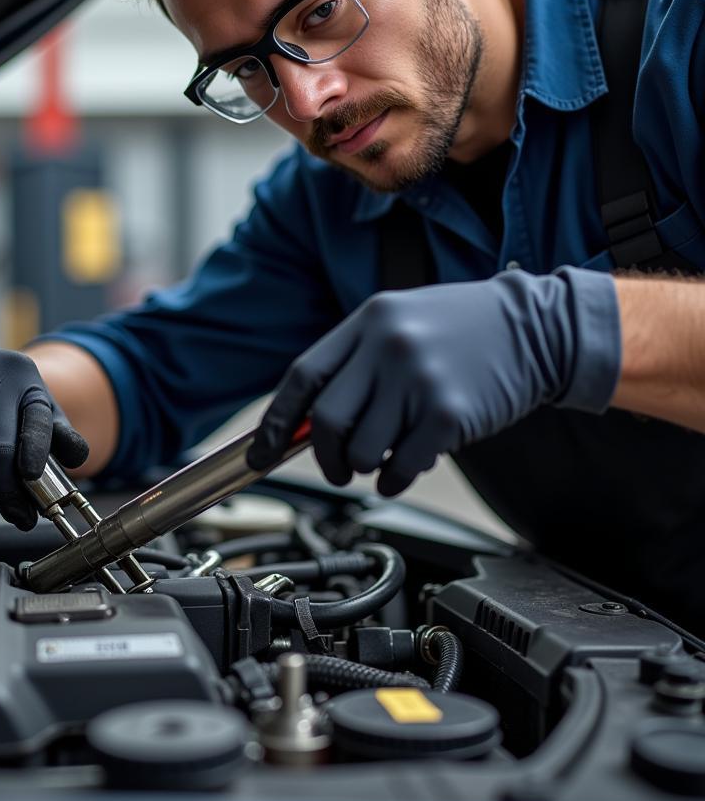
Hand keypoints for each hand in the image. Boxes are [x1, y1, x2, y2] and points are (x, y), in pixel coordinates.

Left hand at [246, 268, 619, 495]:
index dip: (277, 421)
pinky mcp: (449, 414)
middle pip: (326, 421)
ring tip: (384, 456)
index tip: (262, 451)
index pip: (302, 376)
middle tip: (336, 468)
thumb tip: (304, 423)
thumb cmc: (461, 330)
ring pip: (362, 451)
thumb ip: (354, 363)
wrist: (537, 327)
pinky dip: (393, 480)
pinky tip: (404, 469)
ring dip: (365, 468)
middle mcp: (388, 346)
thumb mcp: (399, 323)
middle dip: (324, 457)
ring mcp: (418, 380)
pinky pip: (400, 468)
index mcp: (368, 320)